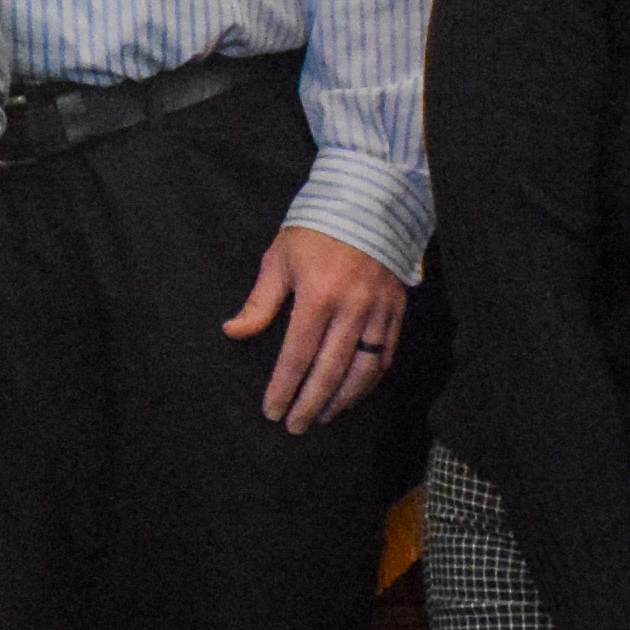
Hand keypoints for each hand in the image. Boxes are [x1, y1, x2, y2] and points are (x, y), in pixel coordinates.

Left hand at [223, 226, 410, 435]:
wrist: (368, 203)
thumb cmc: (314, 230)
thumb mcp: (278, 259)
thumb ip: (259, 302)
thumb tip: (232, 331)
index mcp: (318, 296)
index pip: (297, 355)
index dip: (284, 387)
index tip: (272, 411)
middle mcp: (351, 309)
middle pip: (330, 371)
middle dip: (310, 403)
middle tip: (295, 427)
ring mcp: (379, 311)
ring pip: (362, 370)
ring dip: (341, 399)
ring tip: (323, 416)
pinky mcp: (397, 310)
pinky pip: (385, 356)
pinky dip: (369, 381)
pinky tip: (353, 394)